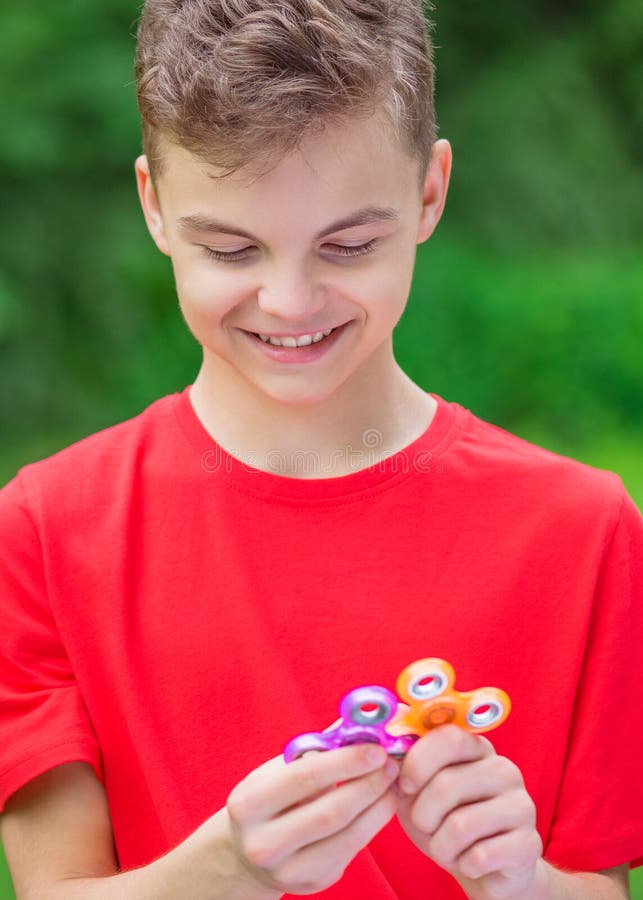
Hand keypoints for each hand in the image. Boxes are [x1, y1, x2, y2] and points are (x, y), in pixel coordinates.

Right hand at [225, 743, 398, 895]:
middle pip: (330, 811)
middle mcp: (263, 843)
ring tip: (392, 781)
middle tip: (391, 763)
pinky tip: (382, 803)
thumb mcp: (282, 768)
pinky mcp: (311, 882)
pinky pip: (351, 850)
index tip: (376, 748)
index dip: (346, 761)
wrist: (248, 851)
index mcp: (249, 804)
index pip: (305, 777)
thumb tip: (366, 720)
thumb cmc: (272, 796)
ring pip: (347, 835)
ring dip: (378, 804)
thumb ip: (321, 746)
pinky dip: (373, 823)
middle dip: (368, 783)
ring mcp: (287, 870)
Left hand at [395, 725, 542, 898]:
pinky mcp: (529, 843)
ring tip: (445, 847)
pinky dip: (464, 865)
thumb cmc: (444, 820)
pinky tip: (470, 861)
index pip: (449, 737)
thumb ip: (405, 759)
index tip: (406, 785)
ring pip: (461, 825)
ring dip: (441, 846)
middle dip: (422, 814)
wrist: (483, 868)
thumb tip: (389, 727)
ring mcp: (521, 805)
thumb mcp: (418, 789)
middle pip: (447, 784)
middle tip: (426, 826)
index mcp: (477, 748)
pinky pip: (480, 856)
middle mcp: (503, 770)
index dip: (419, 761)